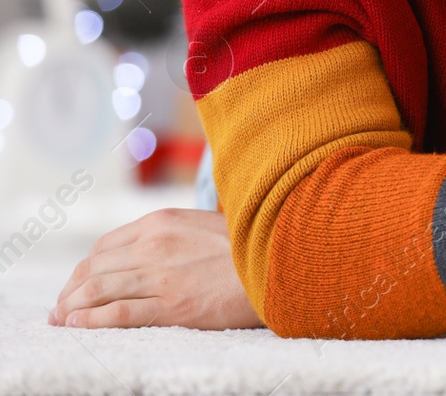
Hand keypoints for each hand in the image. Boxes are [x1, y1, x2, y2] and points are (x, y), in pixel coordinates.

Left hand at [50, 208, 261, 329]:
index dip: (85, 268)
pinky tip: (77, 326)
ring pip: (97, 291)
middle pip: (94, 269)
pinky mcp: (171, 306)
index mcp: (162, 222)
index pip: (105, 246)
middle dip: (71, 290)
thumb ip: (173, 234)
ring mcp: (160, 276)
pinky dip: (89, 321)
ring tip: (63, 320)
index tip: (78, 284)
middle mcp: (154, 246)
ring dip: (72, 307)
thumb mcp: (204, 225)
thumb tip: (148, 252)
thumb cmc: (249, 245)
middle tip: (61, 307)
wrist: (281, 262)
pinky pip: (116, 314)